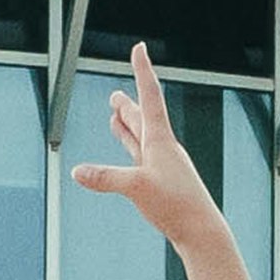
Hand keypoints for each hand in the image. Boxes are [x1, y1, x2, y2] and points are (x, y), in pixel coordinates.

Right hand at [69, 41, 210, 247]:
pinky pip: (142, 157)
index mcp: (161, 140)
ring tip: (117, 114)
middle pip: (142, 117)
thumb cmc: (176, 206)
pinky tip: (128, 151)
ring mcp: (164, 165)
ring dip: (128, 124)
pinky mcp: (162, 182)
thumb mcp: (135, 187)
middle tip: (116, 95)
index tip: (139, 48)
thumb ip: (105, 178)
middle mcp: (164, 148)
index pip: (149, 96)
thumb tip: (78, 172)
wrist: (201, 231)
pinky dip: (131, 148)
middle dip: (128, 104)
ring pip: (142, 137)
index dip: (142, 70)